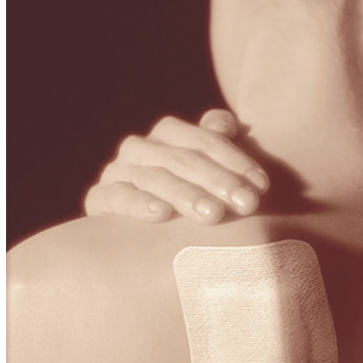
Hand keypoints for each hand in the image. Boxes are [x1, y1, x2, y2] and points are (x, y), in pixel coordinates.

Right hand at [83, 109, 268, 223]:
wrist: (134, 238)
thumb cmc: (185, 199)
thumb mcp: (206, 173)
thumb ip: (218, 143)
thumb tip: (228, 124)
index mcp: (169, 133)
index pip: (206, 140)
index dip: (236, 160)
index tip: (262, 185)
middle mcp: (142, 147)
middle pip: (185, 159)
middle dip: (220, 181)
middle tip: (248, 204)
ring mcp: (118, 171)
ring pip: (156, 177)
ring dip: (187, 195)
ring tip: (214, 214)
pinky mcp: (99, 198)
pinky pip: (118, 196)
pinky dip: (139, 203)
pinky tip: (161, 213)